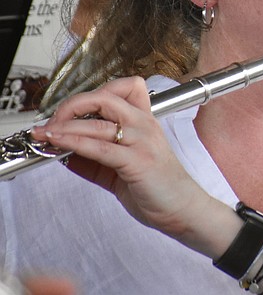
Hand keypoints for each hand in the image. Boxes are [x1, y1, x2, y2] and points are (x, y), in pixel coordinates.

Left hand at [29, 77, 210, 240]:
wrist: (182, 210)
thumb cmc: (157, 188)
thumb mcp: (121, 169)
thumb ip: (94, 159)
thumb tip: (63, 153)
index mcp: (144, 122)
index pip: (125, 87)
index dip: (93, 93)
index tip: (70, 111)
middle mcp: (144, 125)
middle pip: (105, 97)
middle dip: (71, 106)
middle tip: (52, 121)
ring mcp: (142, 141)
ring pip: (96, 123)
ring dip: (63, 127)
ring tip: (44, 135)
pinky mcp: (137, 161)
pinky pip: (99, 147)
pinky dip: (73, 143)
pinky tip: (58, 145)